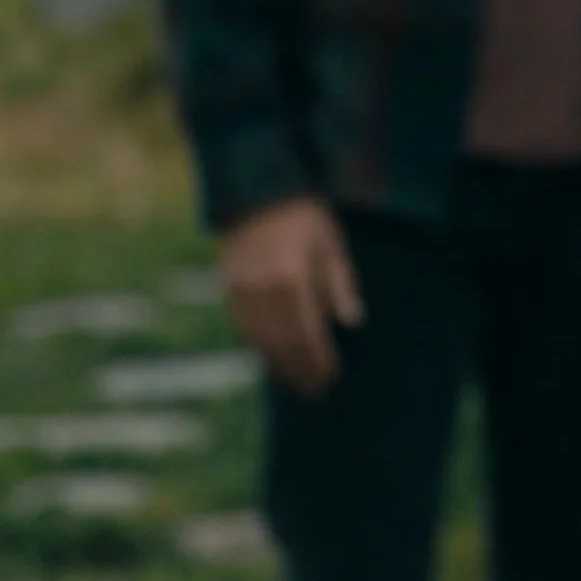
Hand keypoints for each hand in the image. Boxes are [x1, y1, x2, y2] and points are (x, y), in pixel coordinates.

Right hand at [217, 196, 364, 399]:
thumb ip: (341, 284)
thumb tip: (352, 323)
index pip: (307, 333)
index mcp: (292, 279)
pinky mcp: (228, 286)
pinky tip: (273, 356)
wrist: (257, 189)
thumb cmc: (305, 215)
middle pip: (281, 344)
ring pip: (259, 340)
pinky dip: (260, 346)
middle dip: (299, 370)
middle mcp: (262, 289)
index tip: (331, 378)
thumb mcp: (331, 244)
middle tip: (315, 391)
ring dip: (278, 364)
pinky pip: (244, 327)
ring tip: (296, 381)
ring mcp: (240, 289)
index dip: (318, 360)